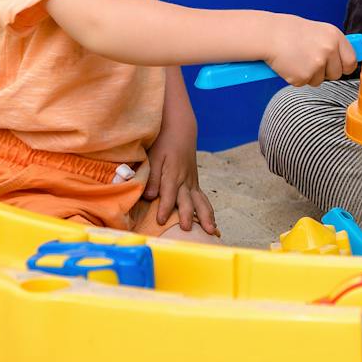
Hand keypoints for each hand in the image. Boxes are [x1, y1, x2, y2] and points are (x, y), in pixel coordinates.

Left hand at [143, 111, 217, 235]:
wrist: (180, 129)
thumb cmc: (163, 142)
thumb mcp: (154, 156)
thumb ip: (152, 177)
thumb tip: (149, 197)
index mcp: (173, 173)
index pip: (168, 194)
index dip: (165, 208)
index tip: (161, 221)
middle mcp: (185, 180)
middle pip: (187, 200)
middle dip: (187, 215)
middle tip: (186, 229)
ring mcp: (192, 183)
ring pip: (200, 202)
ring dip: (205, 216)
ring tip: (210, 231)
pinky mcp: (195, 184)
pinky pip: (204, 200)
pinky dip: (208, 212)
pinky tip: (212, 225)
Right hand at [265, 17, 358, 86]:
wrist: (268, 35)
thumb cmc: (290, 31)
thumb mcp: (318, 32)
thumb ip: (332, 45)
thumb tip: (346, 60)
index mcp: (334, 36)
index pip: (351, 60)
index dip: (345, 66)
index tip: (340, 67)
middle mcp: (329, 50)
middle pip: (336, 74)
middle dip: (325, 72)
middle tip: (310, 60)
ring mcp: (317, 64)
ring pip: (319, 80)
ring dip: (309, 74)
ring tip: (297, 59)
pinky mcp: (303, 76)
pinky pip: (304, 83)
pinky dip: (296, 77)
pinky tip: (289, 64)